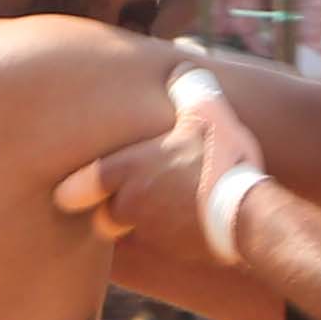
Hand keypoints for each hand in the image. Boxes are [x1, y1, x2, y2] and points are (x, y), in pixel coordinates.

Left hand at [70, 64, 264, 256]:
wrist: (247, 212)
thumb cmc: (221, 159)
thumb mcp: (206, 112)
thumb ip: (188, 88)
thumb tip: (184, 64)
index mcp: (126, 169)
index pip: (72, 190)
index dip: (73, 191)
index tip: (74, 190)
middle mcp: (129, 205)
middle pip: (100, 219)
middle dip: (110, 212)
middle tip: (129, 198)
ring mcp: (149, 234)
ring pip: (126, 238)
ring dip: (136, 228)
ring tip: (161, 211)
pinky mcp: (171, 255)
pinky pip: (157, 252)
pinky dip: (165, 241)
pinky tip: (187, 227)